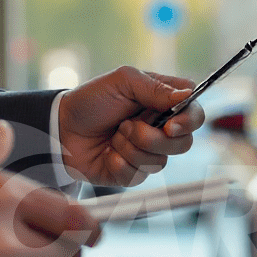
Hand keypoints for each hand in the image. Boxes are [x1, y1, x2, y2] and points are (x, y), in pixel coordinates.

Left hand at [58, 65, 206, 186]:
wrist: (61, 128)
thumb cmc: (91, 100)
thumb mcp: (122, 81)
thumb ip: (155, 87)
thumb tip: (187, 97)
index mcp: (164, 103)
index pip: (195, 114)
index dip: (189, 122)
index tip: (171, 124)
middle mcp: (161, 129)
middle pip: (183, 143)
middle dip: (153, 137)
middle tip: (127, 126)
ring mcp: (148, 153)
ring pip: (160, 161)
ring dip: (130, 147)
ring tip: (113, 135)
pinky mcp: (134, 173)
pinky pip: (138, 174)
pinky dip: (119, 162)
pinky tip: (107, 153)